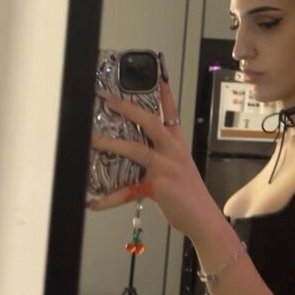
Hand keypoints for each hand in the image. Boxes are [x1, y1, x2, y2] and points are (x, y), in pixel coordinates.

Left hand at [88, 70, 213, 235]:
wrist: (203, 217)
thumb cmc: (189, 194)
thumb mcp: (178, 169)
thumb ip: (160, 158)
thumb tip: (135, 153)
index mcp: (178, 145)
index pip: (172, 114)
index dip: (165, 95)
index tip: (158, 77)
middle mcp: (172, 151)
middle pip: (150, 122)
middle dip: (128, 109)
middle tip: (108, 99)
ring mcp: (165, 167)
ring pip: (135, 149)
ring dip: (110, 143)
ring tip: (91, 139)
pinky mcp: (157, 186)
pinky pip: (128, 190)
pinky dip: (110, 198)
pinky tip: (95, 202)